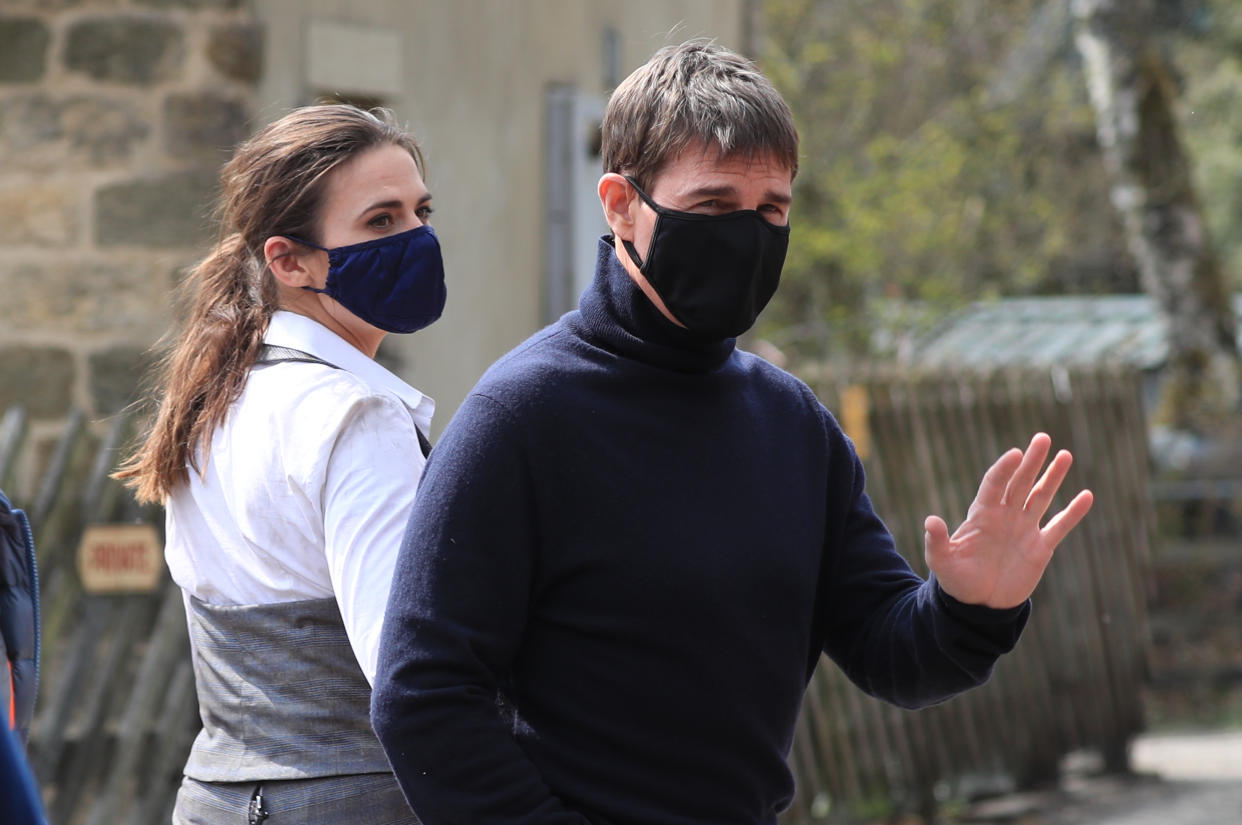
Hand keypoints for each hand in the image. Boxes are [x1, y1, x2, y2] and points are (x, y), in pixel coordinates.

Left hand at [924, 433, 1093, 608]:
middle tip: (1042, 438)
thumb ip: (937, 541)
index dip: (1004, 469)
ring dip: (1053, 477)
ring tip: (1065, 455)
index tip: (1015, 454)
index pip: (994, 484)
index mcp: (982, 514)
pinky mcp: (1040, 547)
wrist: (979, 603)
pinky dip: (1073, 512)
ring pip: (1041, 497)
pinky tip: (1087, 495)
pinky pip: (1059, 525)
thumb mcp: (942, 561)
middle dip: (1031, 461)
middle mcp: (1005, 516)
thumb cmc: (957, 580)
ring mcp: (1024, 529)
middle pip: (1020, 482)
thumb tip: (930, 521)